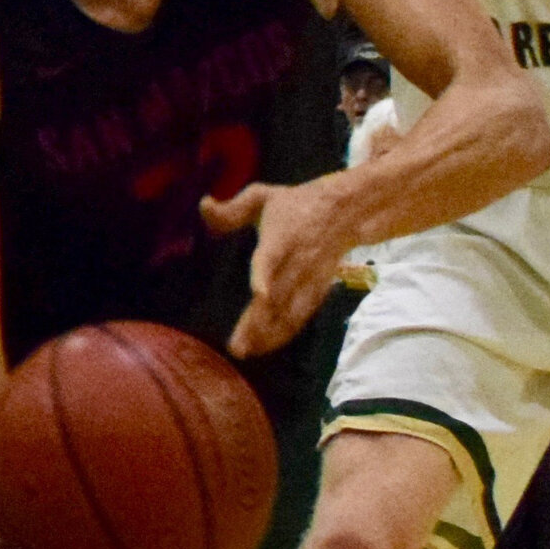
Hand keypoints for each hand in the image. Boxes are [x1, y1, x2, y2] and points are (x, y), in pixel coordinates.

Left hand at [202, 176, 359, 356]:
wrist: (346, 210)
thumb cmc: (296, 204)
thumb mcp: (262, 197)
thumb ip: (231, 209)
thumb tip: (203, 205)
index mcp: (281, 237)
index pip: (272, 257)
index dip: (265, 275)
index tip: (259, 294)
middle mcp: (297, 260)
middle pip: (279, 295)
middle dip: (259, 322)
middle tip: (238, 347)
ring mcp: (310, 278)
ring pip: (291, 311)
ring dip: (270, 333)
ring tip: (247, 351)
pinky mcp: (318, 290)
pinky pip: (301, 316)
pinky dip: (285, 333)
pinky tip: (265, 346)